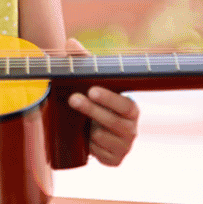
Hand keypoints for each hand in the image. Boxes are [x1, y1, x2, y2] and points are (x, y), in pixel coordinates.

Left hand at [64, 38, 139, 166]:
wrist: (90, 128)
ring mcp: (124, 147)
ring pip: (102, 139)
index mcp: (131, 109)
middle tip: (73, 99)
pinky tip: (85, 138)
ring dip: (88, 129)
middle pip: (113, 122)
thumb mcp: (90, 80)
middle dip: (91, 110)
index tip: (91, 89)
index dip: (109, 98)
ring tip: (79, 120)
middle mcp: (131, 129)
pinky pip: (99, 155)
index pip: (126, 105)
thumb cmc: (93, 99)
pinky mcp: (114, 161)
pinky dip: (90, 147)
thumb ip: (83, 62)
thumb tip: (70, 43)